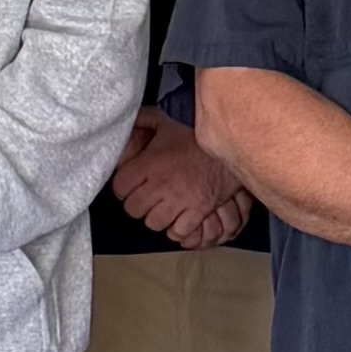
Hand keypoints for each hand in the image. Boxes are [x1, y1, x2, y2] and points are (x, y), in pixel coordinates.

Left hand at [111, 112, 250, 250]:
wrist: (231, 144)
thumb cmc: (194, 137)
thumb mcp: (165, 122)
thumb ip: (143, 120)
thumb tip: (123, 119)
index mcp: (150, 163)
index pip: (120, 187)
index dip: (123, 188)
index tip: (131, 186)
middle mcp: (162, 183)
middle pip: (134, 209)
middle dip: (138, 205)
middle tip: (147, 199)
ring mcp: (181, 199)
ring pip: (154, 223)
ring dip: (157, 218)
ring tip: (163, 209)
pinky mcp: (200, 210)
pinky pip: (179, 232)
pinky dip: (178, 229)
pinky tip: (180, 219)